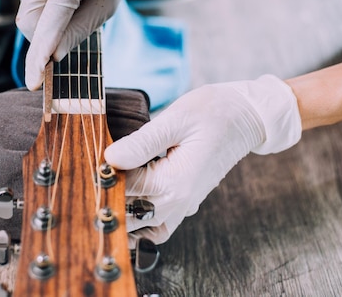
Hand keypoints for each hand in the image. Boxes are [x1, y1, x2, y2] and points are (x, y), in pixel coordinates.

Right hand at [15, 0, 147, 89]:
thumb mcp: (107, 4)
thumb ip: (79, 30)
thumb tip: (53, 57)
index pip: (53, 18)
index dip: (43, 50)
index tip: (34, 81)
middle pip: (33, 23)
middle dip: (47, 38)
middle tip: (72, 26)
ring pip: (27, 16)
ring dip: (46, 21)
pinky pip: (27, 2)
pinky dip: (41, 8)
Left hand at [104, 75, 302, 243]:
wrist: (247, 117)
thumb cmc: (213, 112)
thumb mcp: (175, 120)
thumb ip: (141, 143)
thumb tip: (110, 158)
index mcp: (173, 183)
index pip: (124, 189)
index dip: (104, 174)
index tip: (94, 159)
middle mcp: (178, 203)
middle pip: (128, 214)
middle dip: (109, 196)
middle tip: (96, 174)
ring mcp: (184, 206)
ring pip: (142, 228)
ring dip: (123, 214)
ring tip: (109, 188)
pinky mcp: (187, 202)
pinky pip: (159, 226)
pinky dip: (142, 223)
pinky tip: (129, 202)